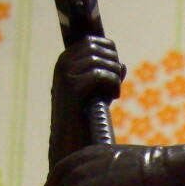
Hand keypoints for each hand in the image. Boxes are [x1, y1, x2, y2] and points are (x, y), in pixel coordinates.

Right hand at [50, 37, 126, 167]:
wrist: (73, 144)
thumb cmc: (86, 119)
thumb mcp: (98, 93)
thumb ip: (108, 76)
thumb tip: (122, 65)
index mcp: (66, 60)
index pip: (94, 41)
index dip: (111, 53)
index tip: (114, 73)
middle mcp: (62, 64)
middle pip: (98, 47)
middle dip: (113, 64)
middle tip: (115, 85)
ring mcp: (65, 75)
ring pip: (100, 60)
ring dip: (114, 76)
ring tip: (113, 93)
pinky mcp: (71, 88)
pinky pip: (100, 75)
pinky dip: (112, 85)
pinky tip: (112, 97)